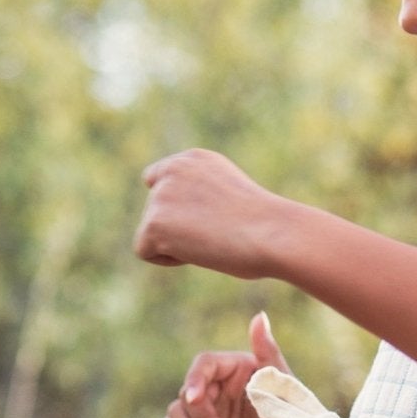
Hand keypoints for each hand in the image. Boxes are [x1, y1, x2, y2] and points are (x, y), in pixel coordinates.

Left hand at [133, 149, 288, 277]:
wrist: (271, 233)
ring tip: (212, 240)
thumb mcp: (230, 197)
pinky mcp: (153, 223)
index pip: (156, 178)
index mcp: (193, 158)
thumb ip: (200, 196)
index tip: (193, 220)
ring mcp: (160, 196)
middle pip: (154, 212)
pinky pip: (144, 250)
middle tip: (216, 233)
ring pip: (151, 232)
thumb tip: (182, 221)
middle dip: (177, 229)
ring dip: (176, 244)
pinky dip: (168, 259)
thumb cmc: (264, 225)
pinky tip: (199, 251)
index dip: (170, 206)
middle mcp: (173, 170)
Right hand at [161, 313, 304, 417]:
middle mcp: (218, 385)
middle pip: (189, 393)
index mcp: (236, 367)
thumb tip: (260, 316)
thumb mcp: (282, 383)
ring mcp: (210, 409)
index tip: (196, 401)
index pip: (204, 365)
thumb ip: (267, 351)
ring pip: (179, 412)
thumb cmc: (297, 414)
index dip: (195, 380)